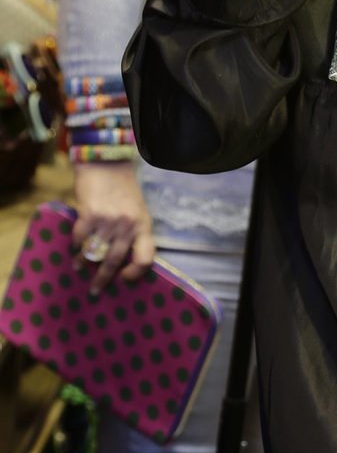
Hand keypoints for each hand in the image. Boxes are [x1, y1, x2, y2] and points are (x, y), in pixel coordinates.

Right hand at [72, 162, 154, 295]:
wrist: (106, 162)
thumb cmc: (123, 187)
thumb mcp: (137, 209)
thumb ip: (133, 231)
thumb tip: (121, 260)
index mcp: (143, 225)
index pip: (145, 258)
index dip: (136, 273)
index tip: (124, 278)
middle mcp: (128, 225)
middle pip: (115, 261)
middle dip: (103, 279)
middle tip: (94, 290)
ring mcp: (109, 220)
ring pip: (94, 252)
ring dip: (84, 262)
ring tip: (77, 267)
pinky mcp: (90, 214)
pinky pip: (80, 238)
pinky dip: (76, 244)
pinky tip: (74, 246)